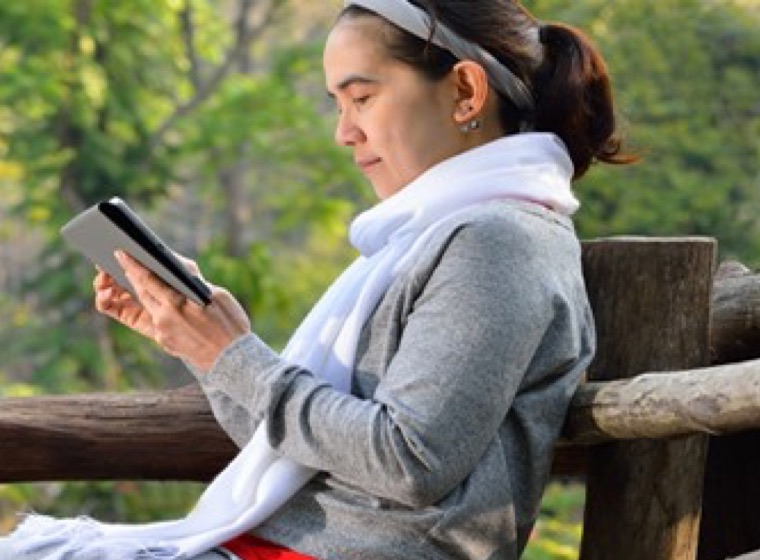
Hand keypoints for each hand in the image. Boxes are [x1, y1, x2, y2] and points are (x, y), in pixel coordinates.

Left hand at [94, 251, 250, 370]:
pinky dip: (157, 309)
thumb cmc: (231, 324)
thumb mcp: (217, 295)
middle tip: (125, 263)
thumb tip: (179, 268)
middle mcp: (164, 318)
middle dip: (133, 277)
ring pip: (148, 306)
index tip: (121, 254)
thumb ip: (194, 280)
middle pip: (142, 292)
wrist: (233, 359)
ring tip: (143, 280)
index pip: (147, 279)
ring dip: (144, 293)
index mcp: (176, 303)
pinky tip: (162, 303)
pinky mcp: (165, 343)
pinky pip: (157, 321)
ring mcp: (162, 332)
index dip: (132, 265)